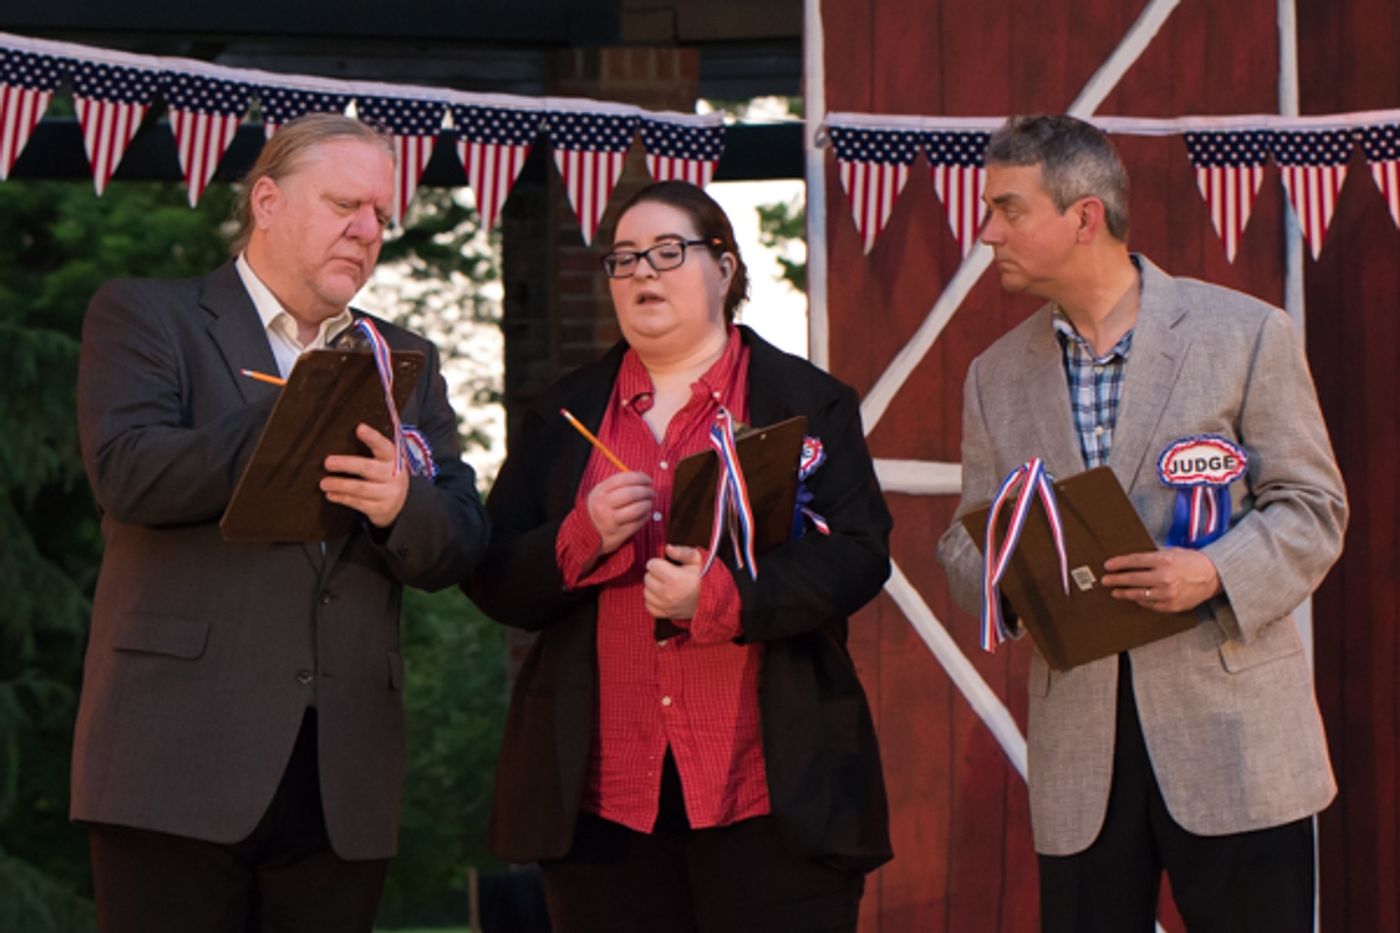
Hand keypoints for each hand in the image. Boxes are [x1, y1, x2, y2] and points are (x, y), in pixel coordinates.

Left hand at [321, 423, 410, 528]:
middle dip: (346, 464)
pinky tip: (331, 495)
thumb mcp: (385, 461)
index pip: (383, 445)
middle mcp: (394, 475)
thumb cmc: (384, 475)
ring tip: (324, 483)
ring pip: (360, 488)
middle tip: (328, 462)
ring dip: (339, 485)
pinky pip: (358, 503)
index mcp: (393, 458)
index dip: (372, 437)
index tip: (359, 428)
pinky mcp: (381, 509)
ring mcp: (389, 493)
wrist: (398, 502)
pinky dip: (342, 498)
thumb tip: (350, 433)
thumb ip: (373, 449)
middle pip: (367, 468)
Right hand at [586, 471, 654, 554]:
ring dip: (647, 504)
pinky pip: (637, 523)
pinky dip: (645, 516)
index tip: (648, 480)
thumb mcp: (602, 494)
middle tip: (652, 492)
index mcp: (599, 492)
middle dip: (646, 491)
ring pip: (636, 509)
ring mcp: (610, 521)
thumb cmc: (599, 510)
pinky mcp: (617, 535)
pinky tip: (645, 514)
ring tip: (649, 503)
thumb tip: (642, 477)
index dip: (639, 478)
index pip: (623, 479)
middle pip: (631, 494)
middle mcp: (602, 506)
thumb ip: (619, 484)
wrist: (586, 534)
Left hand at [644, 544, 702, 618]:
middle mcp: (667, 594)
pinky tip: (662, 595)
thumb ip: (682, 552)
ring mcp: (665, 606)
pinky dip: (653, 600)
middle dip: (655, 574)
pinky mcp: (664, 614)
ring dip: (652, 587)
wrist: (712, 600)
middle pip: (647, 578)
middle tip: (666, 574)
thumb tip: (668, 548)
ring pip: (646, 592)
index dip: (658, 562)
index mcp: (675, 579)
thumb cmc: (703, 578)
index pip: (652, 565)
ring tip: (664, 585)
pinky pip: (648, 605)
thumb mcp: (697, 560)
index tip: (664, 564)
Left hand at [1102, 548, 1221, 613]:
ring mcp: (1167, 593)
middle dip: (1116, 579)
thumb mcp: (1172, 552)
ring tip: (1115, 591)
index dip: (1118, 563)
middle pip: (1132, 578)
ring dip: (1124, 593)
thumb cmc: (1192, 561)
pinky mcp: (1171, 605)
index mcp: (1163, 560)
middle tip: (1105, 580)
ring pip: (1138, 594)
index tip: (1107, 566)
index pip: (1134, 561)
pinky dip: (1140, 600)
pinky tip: (1134, 598)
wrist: (1214, 576)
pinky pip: (1149, 604)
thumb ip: (1153, 557)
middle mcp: (1164, 577)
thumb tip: (1131, 562)